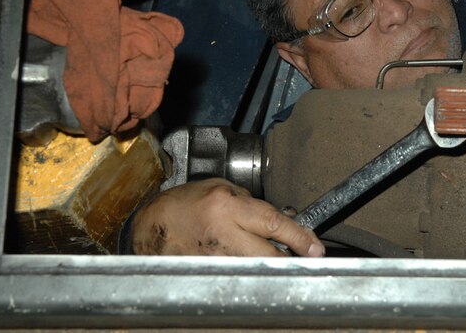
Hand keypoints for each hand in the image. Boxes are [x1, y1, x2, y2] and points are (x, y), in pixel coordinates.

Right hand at [131, 178, 324, 256]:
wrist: (150, 226)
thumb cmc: (184, 204)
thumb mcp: (221, 189)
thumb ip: (253, 204)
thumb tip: (285, 220)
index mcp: (227, 206)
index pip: (275, 224)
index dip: (300, 238)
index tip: (314, 248)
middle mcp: (222, 234)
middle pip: (270, 255)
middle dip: (289, 257)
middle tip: (303, 256)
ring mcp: (214, 258)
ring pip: (256, 269)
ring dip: (269, 265)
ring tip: (269, 256)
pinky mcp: (206, 274)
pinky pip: (237, 276)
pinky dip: (248, 273)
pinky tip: (246, 264)